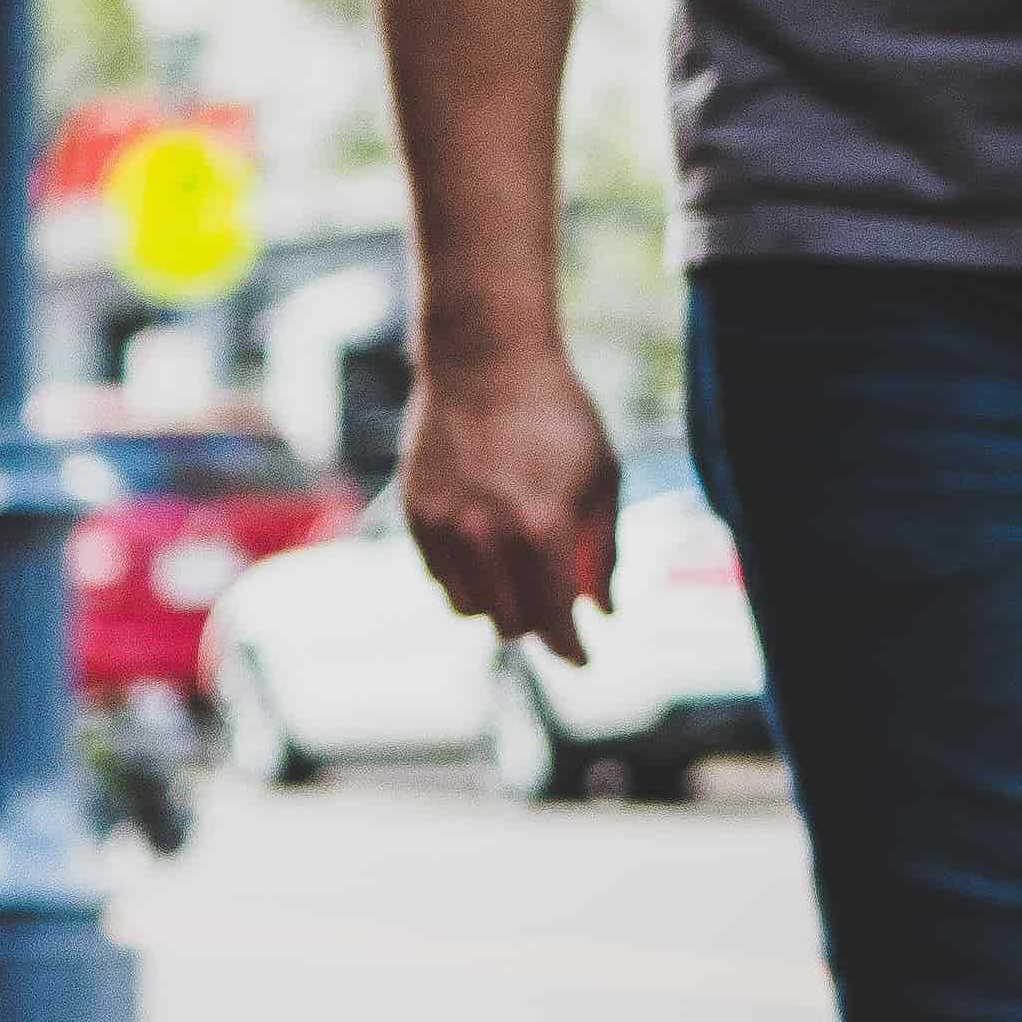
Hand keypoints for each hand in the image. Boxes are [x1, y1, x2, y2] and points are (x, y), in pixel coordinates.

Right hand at [400, 341, 619, 669]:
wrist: (484, 362)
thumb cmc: (556, 415)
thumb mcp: (601, 476)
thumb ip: (602, 549)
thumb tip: (604, 608)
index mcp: (542, 528)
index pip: (555, 617)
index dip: (571, 647)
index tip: (580, 659)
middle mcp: (487, 537)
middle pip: (510, 623)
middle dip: (537, 624)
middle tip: (554, 607)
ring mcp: (445, 529)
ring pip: (468, 608)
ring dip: (497, 605)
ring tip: (516, 577)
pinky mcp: (416, 516)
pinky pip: (439, 578)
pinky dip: (464, 579)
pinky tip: (484, 552)